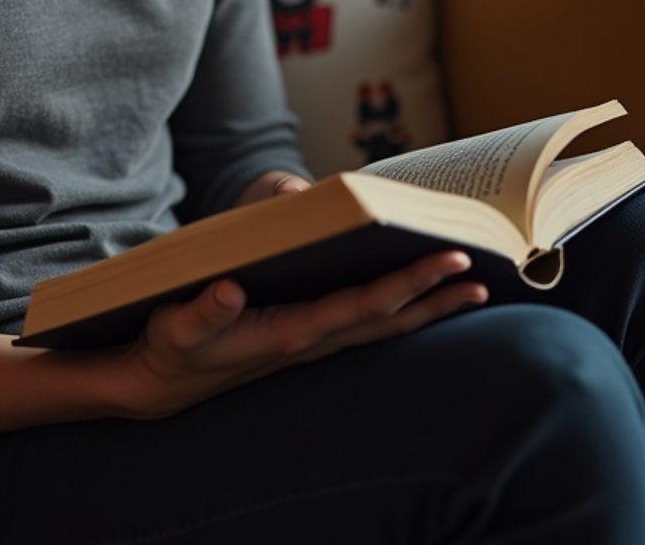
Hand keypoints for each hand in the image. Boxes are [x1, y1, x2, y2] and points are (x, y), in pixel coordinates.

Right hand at [109, 251, 487, 419]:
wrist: (162, 382)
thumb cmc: (171, 345)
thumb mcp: (177, 325)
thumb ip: (202, 311)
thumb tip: (228, 289)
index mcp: (289, 332)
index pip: (362, 307)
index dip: (407, 286)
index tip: (446, 262)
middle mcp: (311, 340)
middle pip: (387, 320)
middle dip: (435, 297)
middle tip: (481, 272)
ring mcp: (312, 342)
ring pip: (383, 327)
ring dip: (428, 309)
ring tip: (472, 288)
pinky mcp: (306, 337)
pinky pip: (366, 324)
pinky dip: (400, 312)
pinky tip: (420, 300)